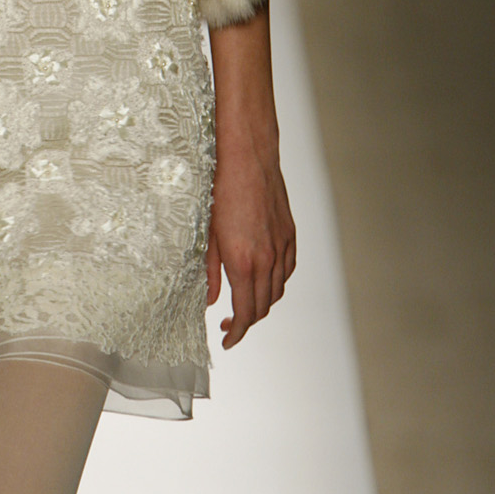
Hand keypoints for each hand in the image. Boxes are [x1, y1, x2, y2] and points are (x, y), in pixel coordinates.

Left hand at [205, 113, 295, 349]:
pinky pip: (288, 269)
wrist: (246, 153)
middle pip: (264, 306)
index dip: (237, 332)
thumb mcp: (204, 231)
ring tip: (244, 305)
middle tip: (230, 327)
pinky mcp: (290, 232)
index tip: (227, 340)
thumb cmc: (219, 186)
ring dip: (262, 303)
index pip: (246, 312)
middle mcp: (268, 258)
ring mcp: (282, 245)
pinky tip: (263, 280)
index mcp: (243, 261)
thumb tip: (210, 300)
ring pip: (278, 289)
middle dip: (247, 323)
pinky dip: (277, 282)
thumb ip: (208, 270)